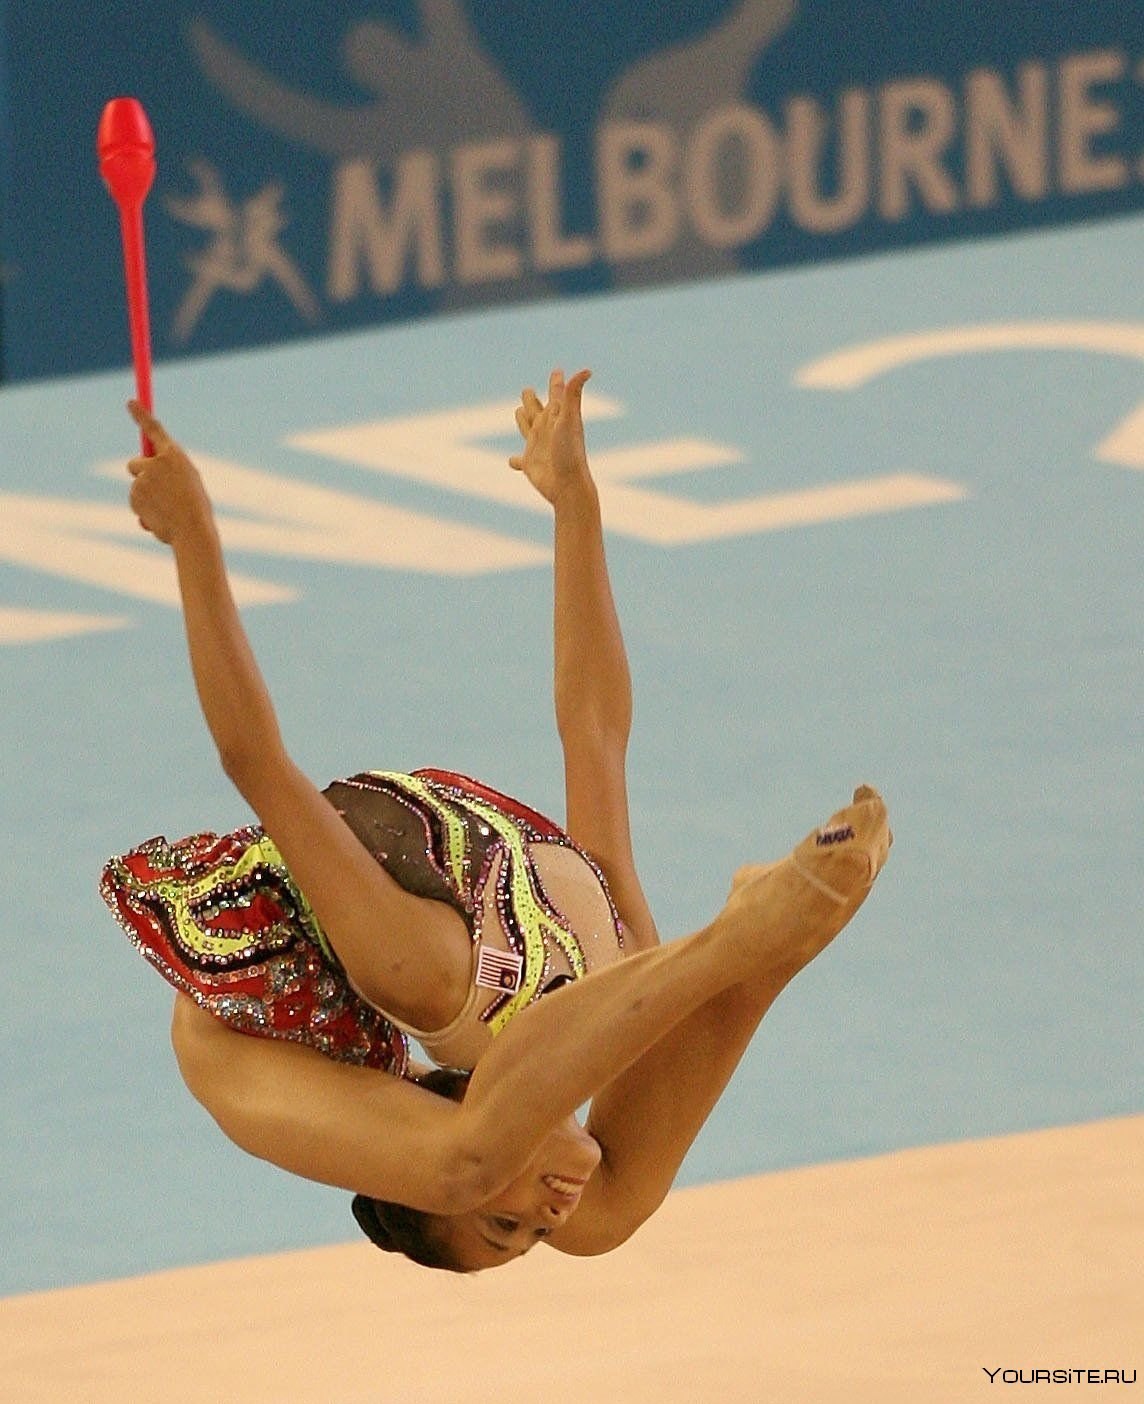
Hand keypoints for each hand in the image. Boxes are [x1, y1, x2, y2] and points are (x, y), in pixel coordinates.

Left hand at [126, 402, 214, 545]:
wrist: (193, 531)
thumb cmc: (197, 508)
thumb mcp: (189, 482)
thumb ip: (170, 470)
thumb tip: (147, 468)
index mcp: (174, 455)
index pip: (153, 428)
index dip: (141, 414)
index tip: (130, 402)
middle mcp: (155, 462)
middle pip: (136, 463)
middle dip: (142, 475)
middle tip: (157, 490)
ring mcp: (143, 479)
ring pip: (136, 486)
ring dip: (146, 497)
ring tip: (167, 510)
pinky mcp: (135, 494)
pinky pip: (136, 501)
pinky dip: (144, 510)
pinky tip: (161, 518)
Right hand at [509, 368, 592, 505]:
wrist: (568, 486)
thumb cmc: (570, 452)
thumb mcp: (569, 420)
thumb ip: (572, 395)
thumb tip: (587, 370)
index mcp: (556, 416)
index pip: (556, 394)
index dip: (556, 382)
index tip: (559, 371)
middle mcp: (547, 429)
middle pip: (536, 408)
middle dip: (531, 398)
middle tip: (528, 391)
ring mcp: (538, 447)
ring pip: (526, 428)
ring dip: (522, 421)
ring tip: (521, 413)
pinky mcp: (530, 464)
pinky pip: (519, 461)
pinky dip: (515, 461)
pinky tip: (513, 462)